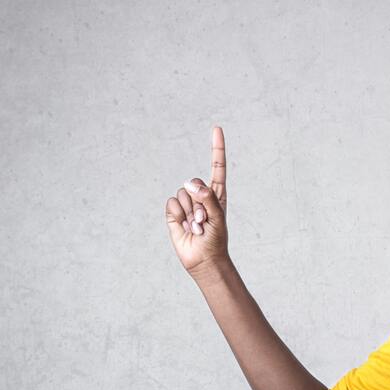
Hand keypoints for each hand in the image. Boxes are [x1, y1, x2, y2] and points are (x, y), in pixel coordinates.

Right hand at [165, 127, 229, 275]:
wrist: (203, 260)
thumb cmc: (216, 240)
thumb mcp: (218, 218)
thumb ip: (207, 197)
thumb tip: (191, 182)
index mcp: (217, 194)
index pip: (217, 167)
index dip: (216, 148)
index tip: (216, 128)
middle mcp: (201, 195)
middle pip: (194, 182)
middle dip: (199, 202)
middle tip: (205, 221)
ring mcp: (187, 203)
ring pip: (182, 194)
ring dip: (190, 212)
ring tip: (197, 226)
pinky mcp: (173, 212)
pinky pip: (171, 203)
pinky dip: (178, 215)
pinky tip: (185, 227)